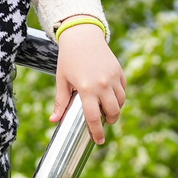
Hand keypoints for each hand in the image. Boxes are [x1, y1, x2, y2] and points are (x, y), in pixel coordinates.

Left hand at [50, 24, 126, 143]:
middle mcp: (102, 84)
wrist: (82, 35)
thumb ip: (61, 102)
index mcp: (86, 88)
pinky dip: (119, 96)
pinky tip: (111, 96)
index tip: (99, 141)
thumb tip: (54, 120)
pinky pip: (123, 89)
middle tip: (104, 123)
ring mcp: (113, 77)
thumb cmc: (69, 59)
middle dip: (110, 121)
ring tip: (107, 110)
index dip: (97, 132)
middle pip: (113, 112)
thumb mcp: (62, 80)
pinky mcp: (119, 71)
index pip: (94, 117)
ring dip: (116, 109)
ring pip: (121, 102)